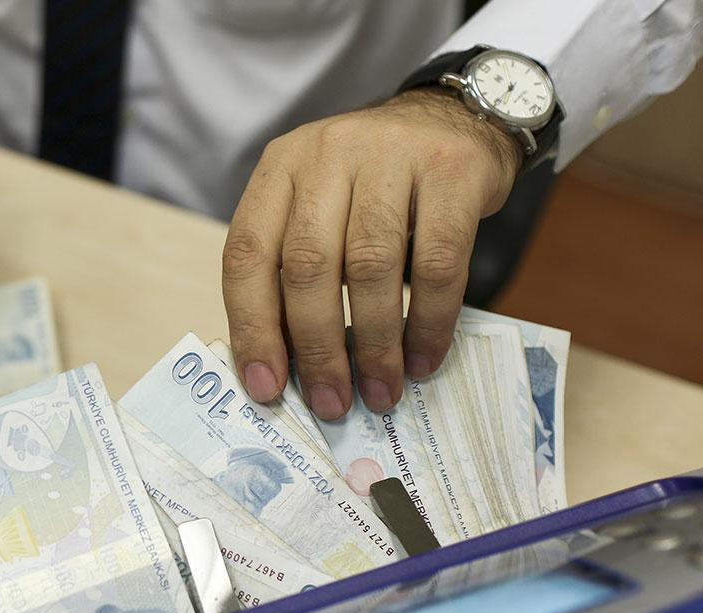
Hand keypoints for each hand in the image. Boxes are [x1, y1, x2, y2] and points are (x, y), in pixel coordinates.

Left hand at [221, 88, 522, 419]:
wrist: (455, 119)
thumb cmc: (374, 184)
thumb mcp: (320, 206)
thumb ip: (293, 267)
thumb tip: (281, 367)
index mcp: (279, 168)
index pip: (248, 252)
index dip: (252, 326)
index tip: (265, 386)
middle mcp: (326, 153)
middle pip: (307, 265)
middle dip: (316, 346)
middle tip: (330, 402)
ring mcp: (390, 155)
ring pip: (371, 267)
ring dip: (375, 344)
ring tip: (380, 392)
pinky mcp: (451, 171)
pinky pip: (437, 263)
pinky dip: (428, 321)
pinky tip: (422, 359)